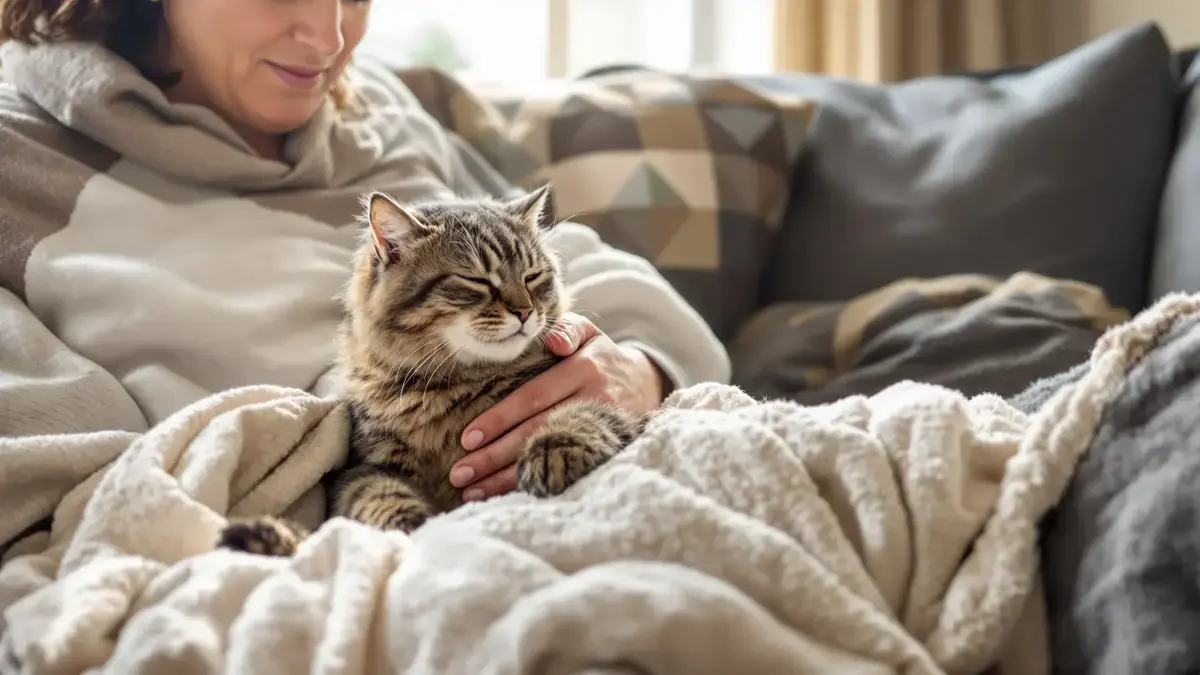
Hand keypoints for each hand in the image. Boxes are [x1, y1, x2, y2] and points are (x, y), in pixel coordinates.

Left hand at [448, 313, 666, 500]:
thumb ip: (568, 328)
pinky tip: (504, 495)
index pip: (534, 397)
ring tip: (472, 491)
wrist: (647, 383)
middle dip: (495, 456)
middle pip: (536, 432)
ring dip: (508, 478)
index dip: (501, 419)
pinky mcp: (606, 450)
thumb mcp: (589, 333)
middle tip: (459, 472)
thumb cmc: (602, 356)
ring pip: (549, 456)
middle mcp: (594, 401)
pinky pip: (566, 470)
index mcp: (584, 369)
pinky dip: (534, 484)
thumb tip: (551, 339)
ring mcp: (602, 430)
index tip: (468, 437)